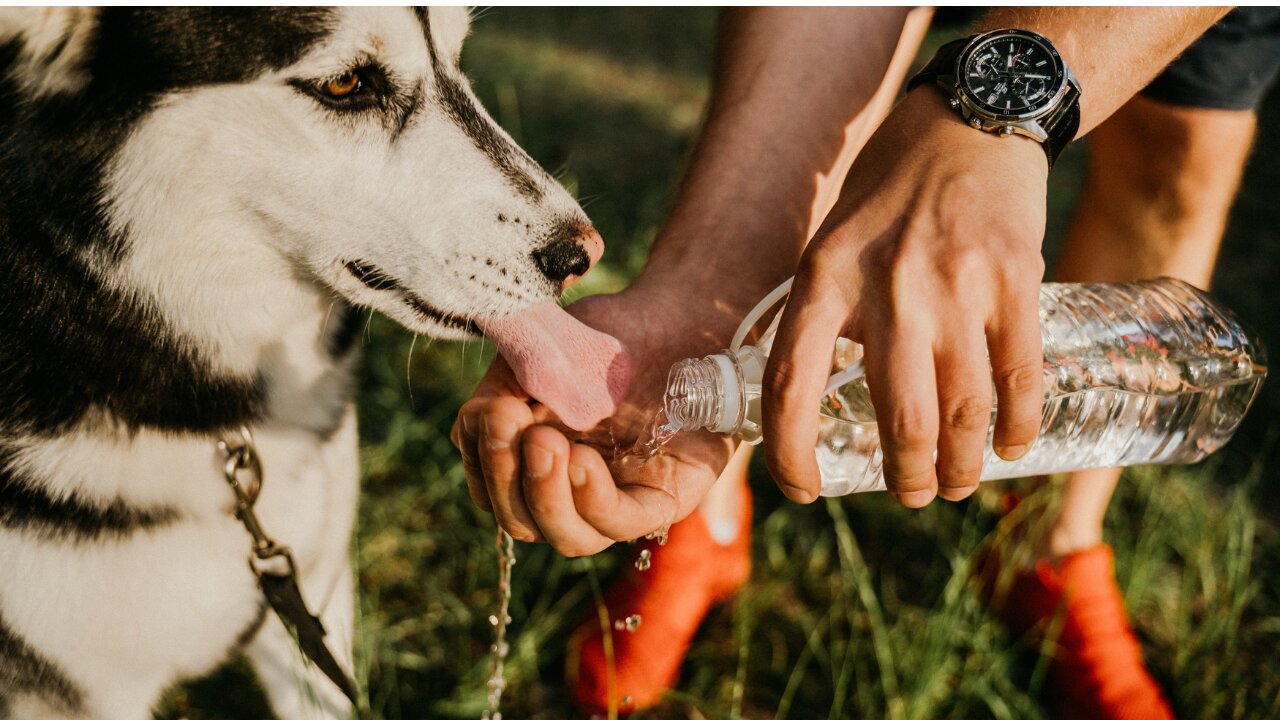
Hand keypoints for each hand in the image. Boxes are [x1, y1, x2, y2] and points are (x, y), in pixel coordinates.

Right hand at [451, 278, 746, 555]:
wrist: (680, 317)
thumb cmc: (608, 335)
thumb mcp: (544, 352)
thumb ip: (505, 384)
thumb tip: (479, 421)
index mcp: (535, 459)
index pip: (492, 487)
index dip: (482, 460)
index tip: (489, 411)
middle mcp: (572, 488)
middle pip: (521, 520)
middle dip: (506, 477)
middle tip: (509, 424)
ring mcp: (617, 499)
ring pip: (568, 537)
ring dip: (545, 495)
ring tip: (546, 444)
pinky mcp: (662, 499)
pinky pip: (622, 524)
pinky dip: (592, 499)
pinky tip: (581, 461)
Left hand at [763, 89, 1047, 507]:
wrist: (968, 120)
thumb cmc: (887, 192)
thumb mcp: (829, 244)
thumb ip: (824, 316)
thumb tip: (814, 403)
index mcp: (824, 278)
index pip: (792, 384)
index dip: (790, 452)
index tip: (802, 488)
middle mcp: (887, 287)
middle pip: (900, 419)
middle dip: (906, 478)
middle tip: (910, 494)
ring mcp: (956, 285)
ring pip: (963, 411)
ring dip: (960, 467)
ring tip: (955, 484)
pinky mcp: (1015, 280)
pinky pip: (1020, 377)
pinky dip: (1016, 427)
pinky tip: (1010, 447)